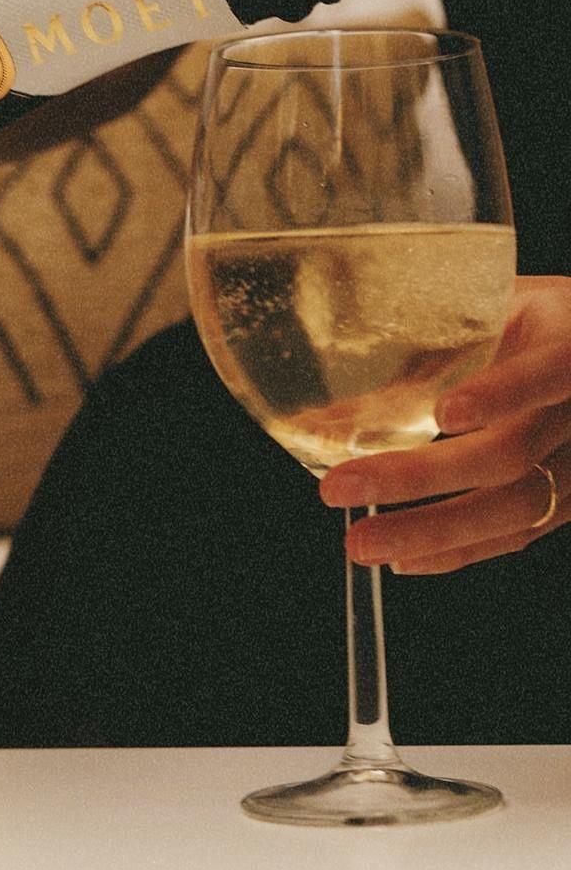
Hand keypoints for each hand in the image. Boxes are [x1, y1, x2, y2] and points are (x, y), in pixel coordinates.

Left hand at [321, 276, 570, 572]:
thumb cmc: (534, 321)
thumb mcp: (495, 311)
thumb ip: (429, 349)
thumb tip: (322, 406)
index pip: (549, 372)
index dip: (500, 394)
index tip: (445, 412)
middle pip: (511, 453)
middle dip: (421, 476)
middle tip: (342, 486)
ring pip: (514, 507)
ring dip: (430, 530)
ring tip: (361, 542)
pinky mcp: (568, 503)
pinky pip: (516, 534)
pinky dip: (456, 550)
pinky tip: (402, 558)